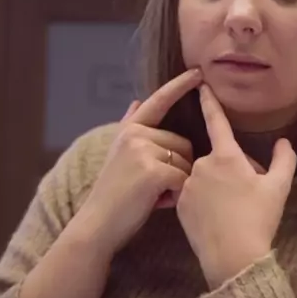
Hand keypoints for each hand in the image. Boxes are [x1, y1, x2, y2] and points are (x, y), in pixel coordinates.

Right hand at [76, 68, 202, 258]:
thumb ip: (129, 127)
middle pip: (183, 143)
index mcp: (129, 129)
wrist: (97, 225)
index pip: (159, 101)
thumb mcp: (118, 154)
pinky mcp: (153, 171)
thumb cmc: (113, 194)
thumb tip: (137, 101)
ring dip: (178, 182)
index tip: (198, 72)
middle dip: (178, 167)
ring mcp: (143, 151)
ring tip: (154, 196)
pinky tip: (159, 203)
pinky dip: (177, 195)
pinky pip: (184, 179)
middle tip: (154, 188)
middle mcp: (135, 134)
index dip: (180, 85)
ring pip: (186, 162)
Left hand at [175, 83, 296, 288]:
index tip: (201, 84)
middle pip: (218, 158)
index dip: (210, 101)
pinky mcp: (179, 204)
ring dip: (217, 185)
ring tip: (233, 210)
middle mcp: (202, 164)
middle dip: (231, 168)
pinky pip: (192, 194)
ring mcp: (188, 184)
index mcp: (226, 156)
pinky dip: (204, 201)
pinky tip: (216, 219)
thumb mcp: (278, 188)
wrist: (233, 257)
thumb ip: (284, 160)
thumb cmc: (259, 219)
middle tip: (249, 192)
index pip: (216, 121)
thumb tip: (284, 143)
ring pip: (205, 177)